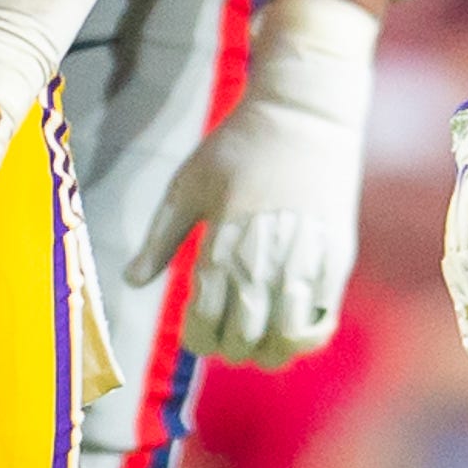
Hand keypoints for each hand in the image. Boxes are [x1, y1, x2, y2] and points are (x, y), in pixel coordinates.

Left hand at [130, 0, 377, 368]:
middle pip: (244, 339)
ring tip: (256, 337)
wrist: (302, 117)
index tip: (195, 333)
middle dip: (227, 347)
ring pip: (284, 340)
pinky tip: (288, 330)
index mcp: (222, 244)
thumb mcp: (186, 186)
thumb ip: (160, 239)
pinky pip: (322, 323)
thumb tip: (130, 281)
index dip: (197, 339)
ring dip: (266, 350)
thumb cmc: (236, 149)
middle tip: (223, 336)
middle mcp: (263, 261)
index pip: (205, 322)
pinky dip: (303, 340)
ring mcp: (305, 263)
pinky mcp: (337, 261)